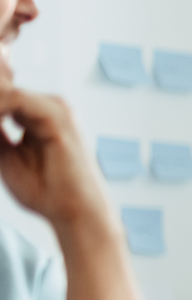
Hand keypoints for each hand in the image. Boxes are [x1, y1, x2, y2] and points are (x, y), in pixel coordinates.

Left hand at [0, 88, 109, 232]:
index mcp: (37, 113)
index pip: (2, 91)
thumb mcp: (5, 154)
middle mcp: (50, 105)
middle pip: (3, 87)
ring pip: (5, 89)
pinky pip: (14, 98)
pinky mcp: (57, 117)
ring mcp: (56, 108)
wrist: (76, 212)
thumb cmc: (48, 191)